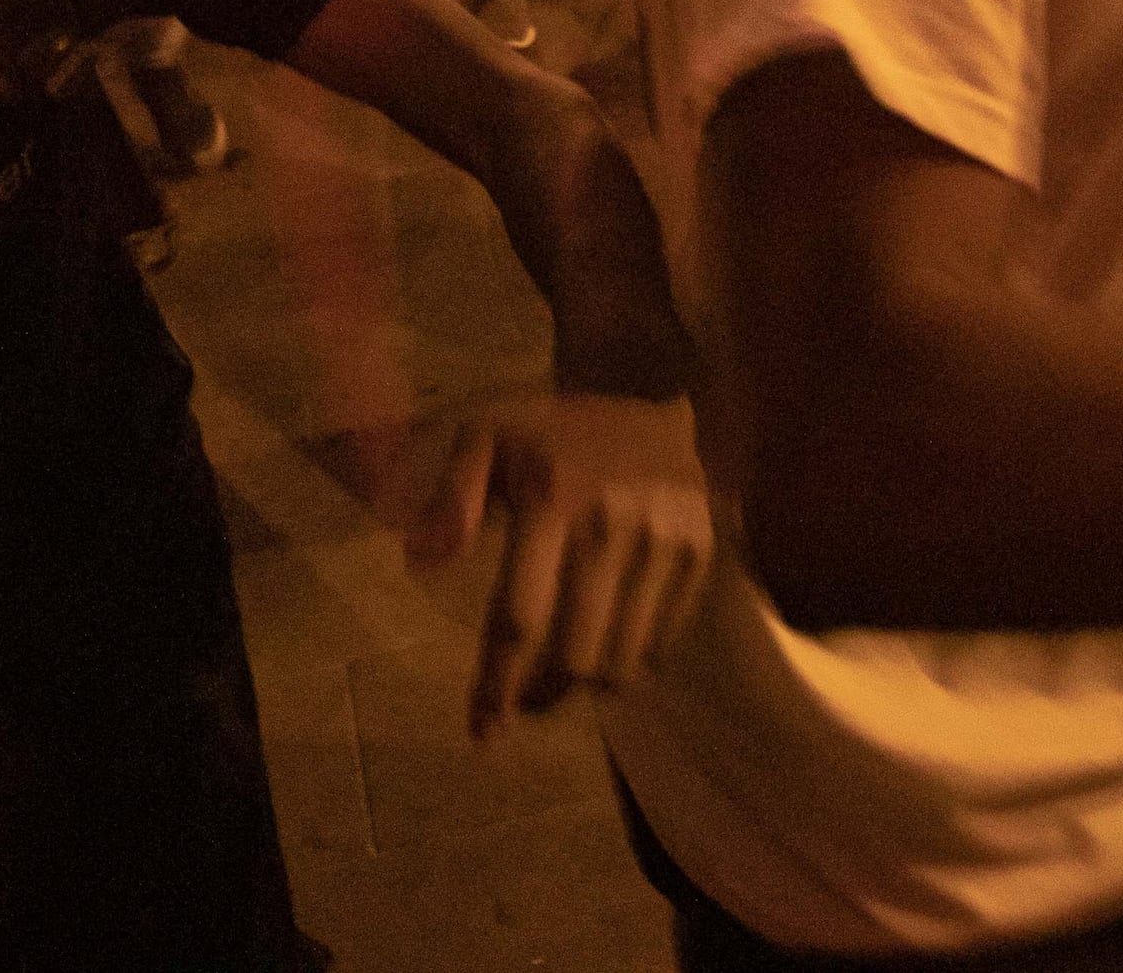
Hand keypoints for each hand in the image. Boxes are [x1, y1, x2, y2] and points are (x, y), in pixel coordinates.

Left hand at [408, 392, 715, 736]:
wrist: (649, 388)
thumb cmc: (553, 430)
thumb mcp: (485, 436)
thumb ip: (451, 497)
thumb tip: (421, 561)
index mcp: (550, 500)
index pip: (520, 617)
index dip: (498, 685)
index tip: (483, 733)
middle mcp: (612, 526)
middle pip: (576, 656)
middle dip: (543, 694)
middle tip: (526, 699)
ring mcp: (664, 543)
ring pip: (623, 660)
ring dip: (588, 685)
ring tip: (566, 675)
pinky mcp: (700, 553)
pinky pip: (662, 641)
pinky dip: (632, 658)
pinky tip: (610, 642)